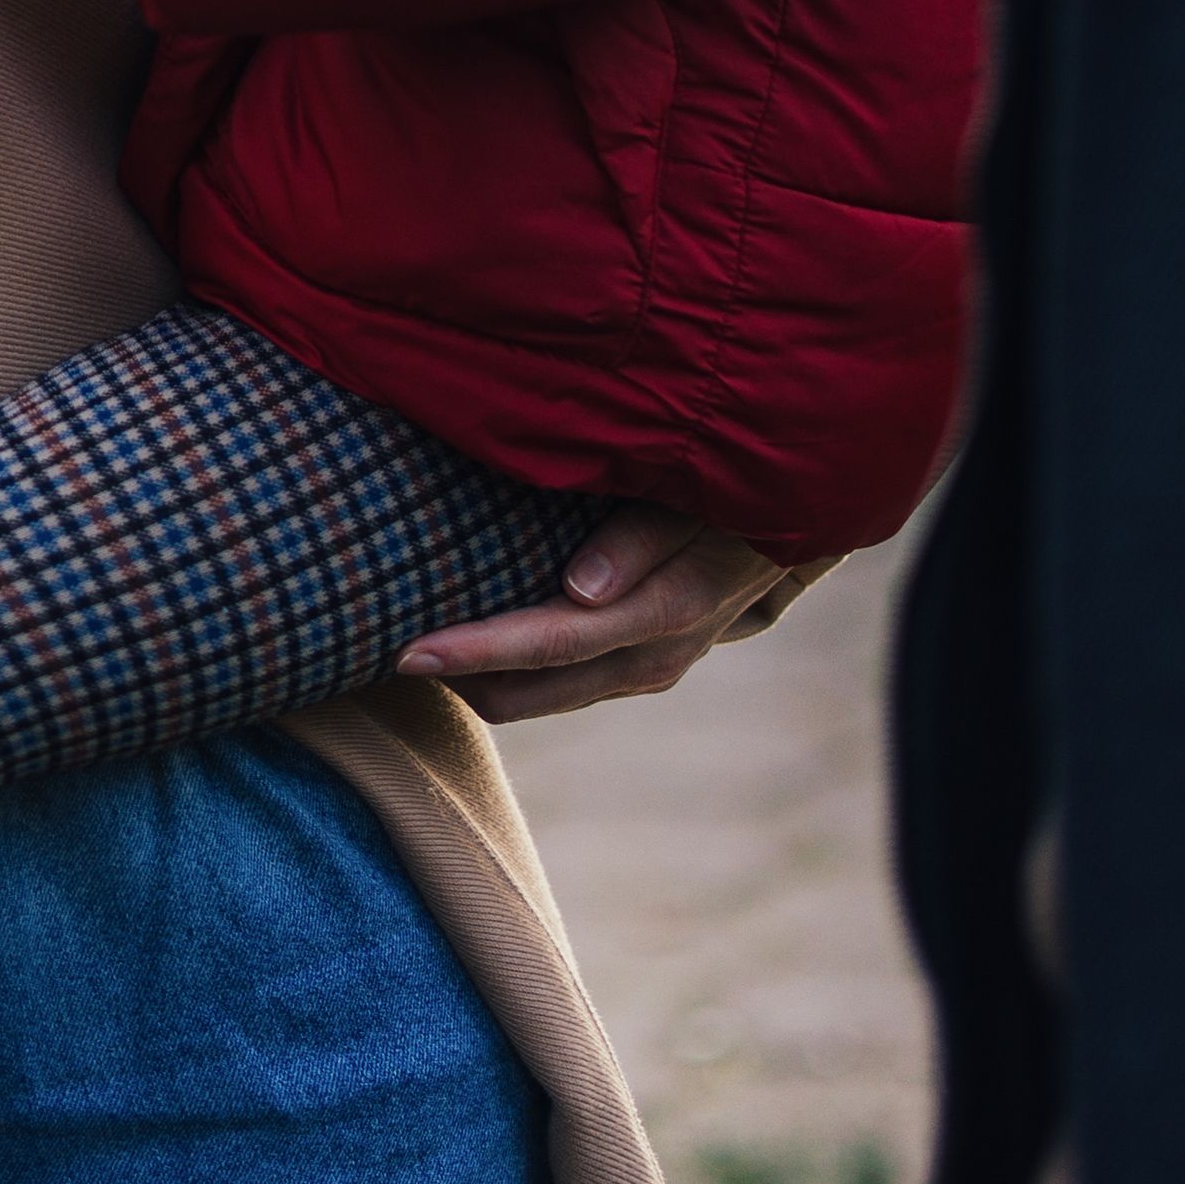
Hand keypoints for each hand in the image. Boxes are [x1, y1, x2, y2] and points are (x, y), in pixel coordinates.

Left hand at [397, 504, 793, 721]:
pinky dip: (508, 672)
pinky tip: (463, 647)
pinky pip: (560, 681)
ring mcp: (646, 669)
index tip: (407, 650)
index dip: (477, 650)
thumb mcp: (708, 498)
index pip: (552, 643)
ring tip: (401, 652)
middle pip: (533, 690)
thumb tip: (578, 590)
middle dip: (458, 679)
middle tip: (374, 652)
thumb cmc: (745, 487)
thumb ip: (645, 537)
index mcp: (664, 613)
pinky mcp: (639, 661)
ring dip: (477, 680)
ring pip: (540, 696)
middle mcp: (651, 658)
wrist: (810, 515)